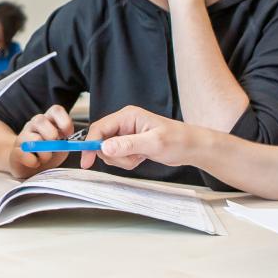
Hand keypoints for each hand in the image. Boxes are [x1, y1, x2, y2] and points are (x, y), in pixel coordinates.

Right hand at [9, 105, 74, 179]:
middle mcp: (33, 124)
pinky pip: (24, 154)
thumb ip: (68, 141)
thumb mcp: (61, 145)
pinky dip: (33, 162)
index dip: (64, 121)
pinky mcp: (15, 151)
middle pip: (40, 120)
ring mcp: (23, 136)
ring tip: (45, 158)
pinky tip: (35, 163)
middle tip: (54, 147)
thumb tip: (79, 144)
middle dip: (51, 136)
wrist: (28, 165)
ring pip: (34, 139)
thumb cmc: (47, 152)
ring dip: (44, 153)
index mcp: (48, 120)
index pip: (56, 110)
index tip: (68, 135)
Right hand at [82, 106, 206, 170]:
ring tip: (139, 157)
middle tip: (130, 159)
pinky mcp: (129, 144)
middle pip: (101, 141)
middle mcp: (124, 123)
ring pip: (109, 151)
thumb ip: (128, 145)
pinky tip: (141, 158)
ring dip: (122, 160)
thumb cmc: (177, 140)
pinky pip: (117, 156)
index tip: (86, 161)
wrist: (191, 147)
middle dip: (113, 155)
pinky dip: (127, 162)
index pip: (99, 128)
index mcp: (127, 116)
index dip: (90, 144)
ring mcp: (126, 134)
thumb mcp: (153, 143)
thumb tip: (105, 147)